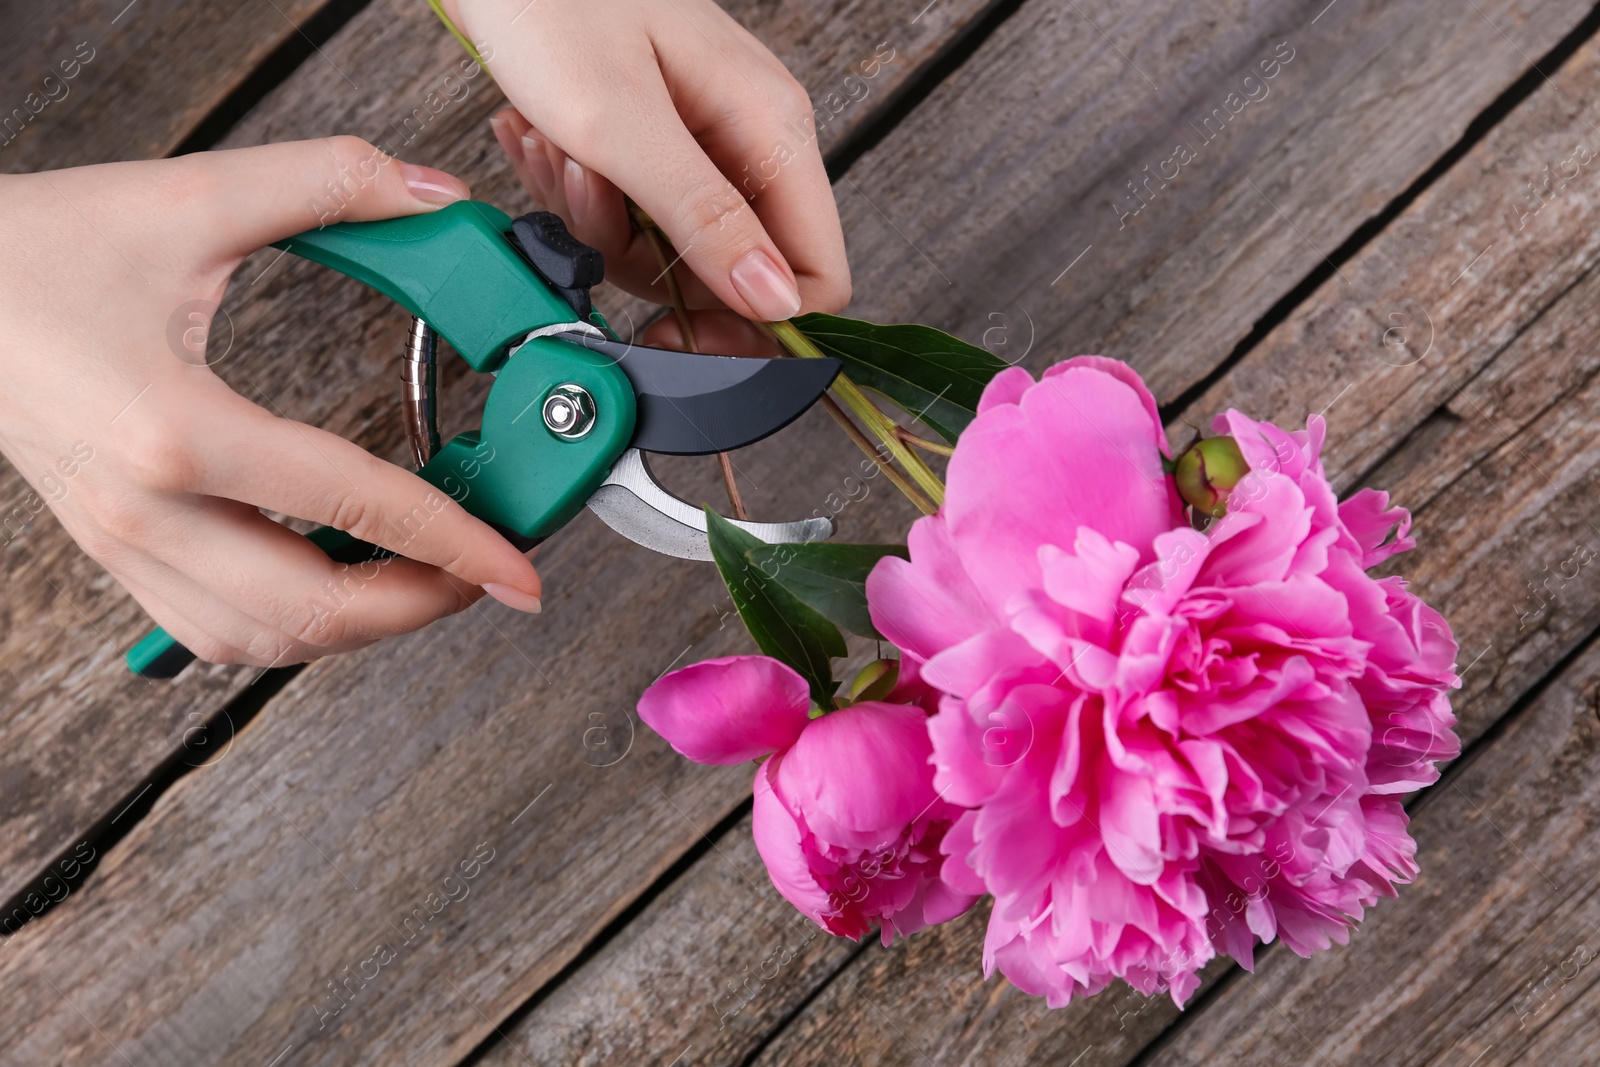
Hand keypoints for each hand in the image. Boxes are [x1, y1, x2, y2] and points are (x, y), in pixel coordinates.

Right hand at [0, 139, 544, 667]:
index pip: (353, 504)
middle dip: (420, 605)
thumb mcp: (186, 199)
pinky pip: (215, 630)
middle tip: (484, 577)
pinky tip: (334, 581)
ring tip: (424, 582)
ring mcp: (123, 542)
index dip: (456, 542)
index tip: (518, 569)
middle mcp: (146, 509)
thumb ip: (326, 185)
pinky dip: (292, 626)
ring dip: (358, 628)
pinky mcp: (113, 549)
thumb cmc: (32, 251)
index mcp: (174, 429)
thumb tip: (433, 196)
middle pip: (313, 611)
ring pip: (262, 641)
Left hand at [450, 0, 850, 331]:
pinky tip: (546, 144)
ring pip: (669, 253)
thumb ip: (704, 218)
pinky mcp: (651, 146)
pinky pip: (629, 216)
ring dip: (599, 224)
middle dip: (649, 263)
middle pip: (731, 274)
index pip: (815, 272)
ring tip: (560, 154)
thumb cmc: (550, 4)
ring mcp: (699, 145)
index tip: (684, 335)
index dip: (757, 322)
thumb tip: (777, 302)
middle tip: (593, 205)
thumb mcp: (622, 124)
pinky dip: (578, 196)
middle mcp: (747, 140)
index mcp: (771, 128)